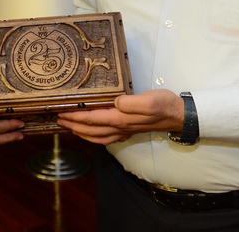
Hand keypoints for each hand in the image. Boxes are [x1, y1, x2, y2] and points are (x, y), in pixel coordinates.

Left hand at [56, 89, 182, 144]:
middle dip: (74, 125)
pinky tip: (91, 133)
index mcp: (122, 119)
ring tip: (70, 127)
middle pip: (92, 130)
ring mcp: (125, 131)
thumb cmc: (164, 104)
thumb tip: (115, 102)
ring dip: (82, 133)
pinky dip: (94, 137)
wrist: (179, 115)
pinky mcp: (129, 130)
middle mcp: (121, 128)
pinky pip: (106, 137)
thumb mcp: (148, 99)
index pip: (93, 119)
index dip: (76, 117)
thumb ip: (130, 102)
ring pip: (98, 137)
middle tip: (59, 119)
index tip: (62, 113)